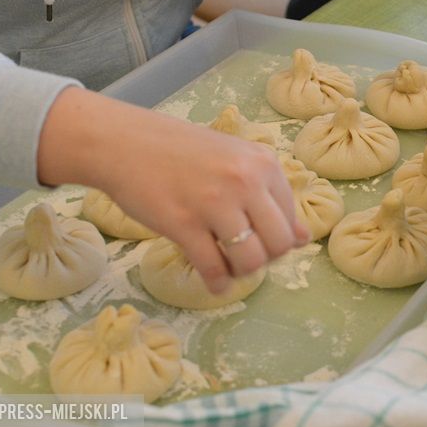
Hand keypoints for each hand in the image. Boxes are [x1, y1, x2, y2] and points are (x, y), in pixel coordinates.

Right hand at [37, 87, 310, 293]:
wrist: (123, 143)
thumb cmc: (180, 151)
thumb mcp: (235, 160)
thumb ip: (269, 194)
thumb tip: (304, 238)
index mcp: (263, 163)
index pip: (290, 218)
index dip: (278, 237)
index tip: (260, 241)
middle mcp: (245, 181)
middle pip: (279, 244)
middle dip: (266, 259)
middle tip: (247, 258)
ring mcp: (215, 203)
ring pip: (251, 260)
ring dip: (242, 273)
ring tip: (230, 268)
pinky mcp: (183, 224)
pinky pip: (213, 268)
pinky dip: (218, 283)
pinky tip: (215, 284)